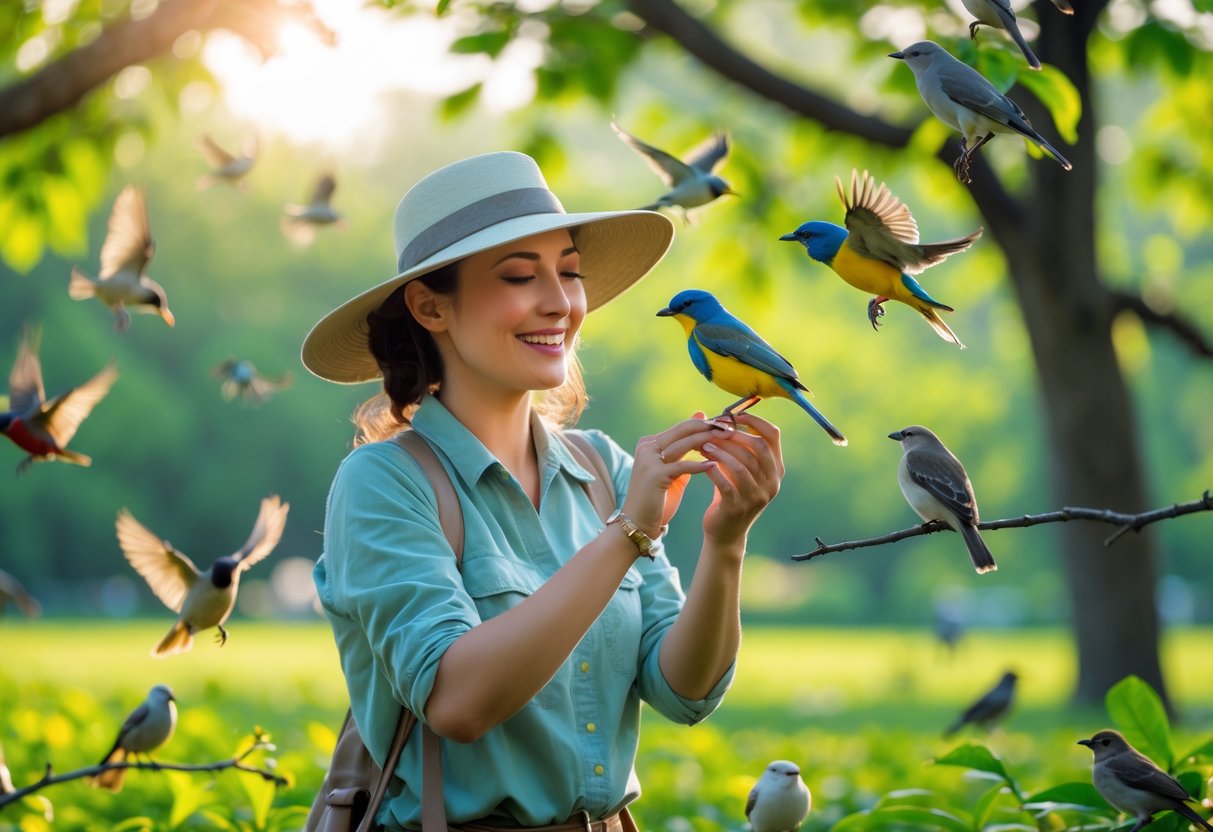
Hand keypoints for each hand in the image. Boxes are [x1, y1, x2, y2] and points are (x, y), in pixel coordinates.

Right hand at [622, 412, 725, 537]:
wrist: (637, 523)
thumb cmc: (658, 499)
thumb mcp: (673, 471)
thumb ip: (685, 454)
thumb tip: (700, 437)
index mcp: (650, 444)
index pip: (682, 427)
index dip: (706, 424)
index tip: (726, 425)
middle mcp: (647, 447)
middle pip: (683, 430)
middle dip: (709, 427)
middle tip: (730, 427)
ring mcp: (649, 459)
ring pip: (684, 443)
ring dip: (708, 440)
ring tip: (727, 440)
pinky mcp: (655, 475)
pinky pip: (682, 465)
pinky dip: (699, 465)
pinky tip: (714, 465)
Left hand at [697, 413, 783, 547]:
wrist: (725, 532)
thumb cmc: (731, 493)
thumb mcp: (739, 469)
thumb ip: (738, 447)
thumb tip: (725, 418)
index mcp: (776, 469)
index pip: (773, 435)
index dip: (754, 421)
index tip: (734, 415)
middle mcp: (772, 483)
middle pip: (759, 447)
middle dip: (735, 435)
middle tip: (715, 430)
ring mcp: (757, 496)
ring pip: (742, 465)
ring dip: (721, 451)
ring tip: (704, 445)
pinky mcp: (738, 507)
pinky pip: (726, 483)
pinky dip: (713, 469)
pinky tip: (702, 462)